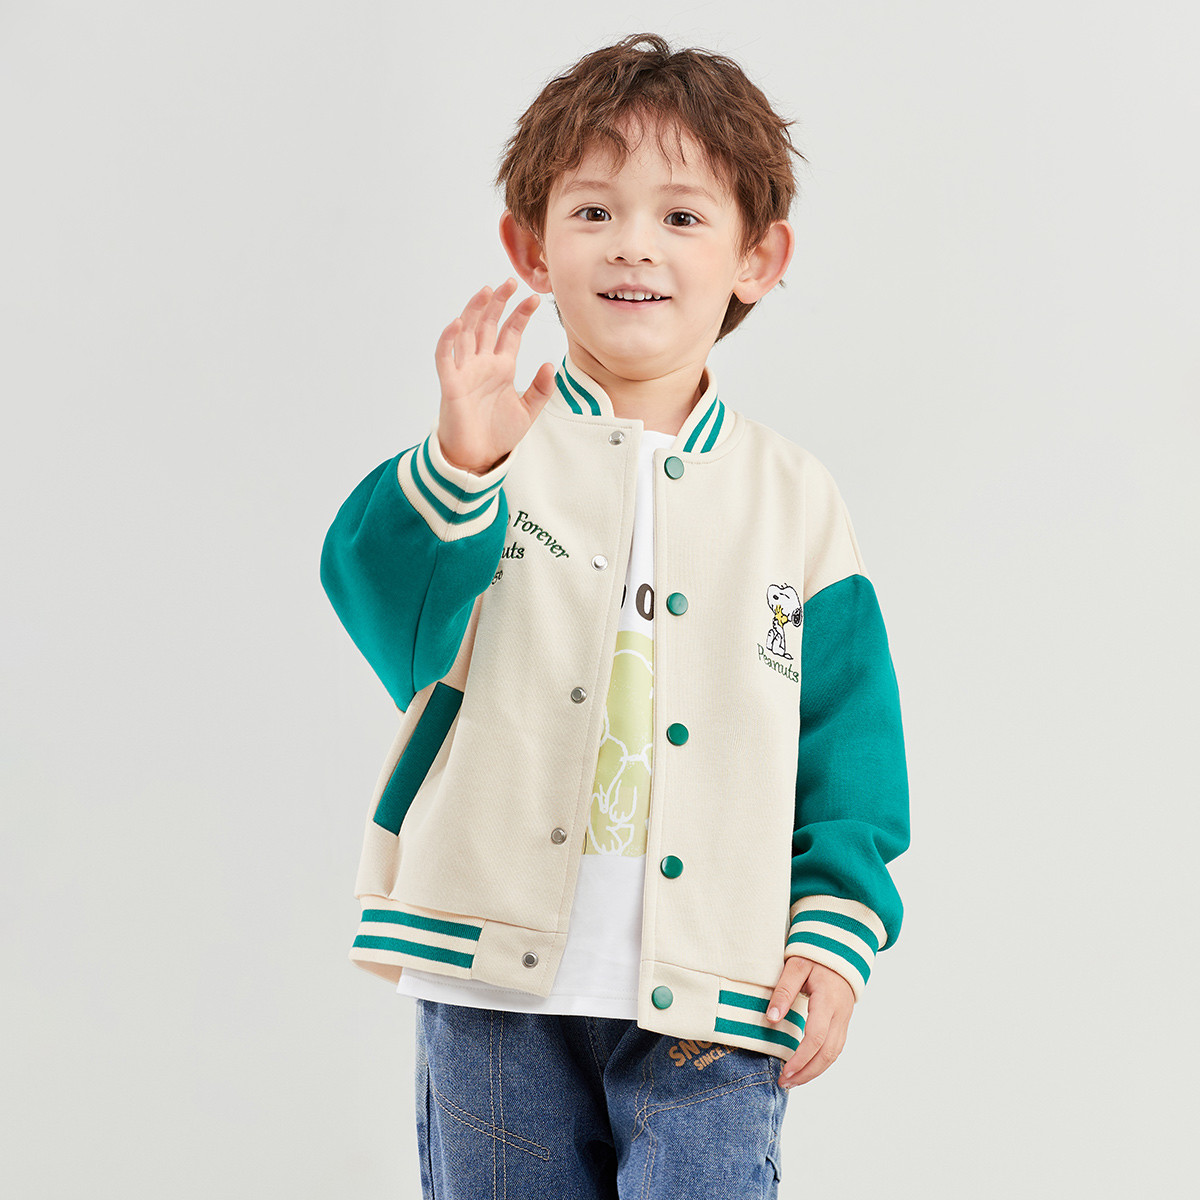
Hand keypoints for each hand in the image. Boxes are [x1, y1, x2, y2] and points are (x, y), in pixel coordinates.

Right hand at [435, 278, 556, 474]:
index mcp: (501, 368)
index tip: (535, 298)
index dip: (520, 314)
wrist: (478, 458)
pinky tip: (458, 323)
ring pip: (466, 333)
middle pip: (488, 325)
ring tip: (485, 292)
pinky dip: (449, 339)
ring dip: (474, 312)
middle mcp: (482, 364)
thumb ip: (540, 389)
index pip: (510, 333)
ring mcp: (465, 371)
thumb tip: (549, 365)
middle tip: (509, 282)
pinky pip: (446, 357)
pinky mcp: (451, 384)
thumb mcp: (528, 411)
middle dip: (498, 303)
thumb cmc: (498, 434)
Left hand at [767, 956, 854, 1087]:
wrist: (841, 950)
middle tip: (785, 1083)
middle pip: (828, 1053)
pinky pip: (834, 1048)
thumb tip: (772, 1018)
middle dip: (807, 1072)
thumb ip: (784, 990)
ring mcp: (844, 1020)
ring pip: (834, 1054)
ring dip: (814, 1071)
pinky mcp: (842, 1022)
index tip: (785, 1071)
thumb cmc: (815, 956)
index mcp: (828, 1000)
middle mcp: (840, 1014)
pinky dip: (821, 1062)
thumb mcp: (796, 966)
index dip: (801, 1058)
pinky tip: (805, 1067)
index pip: (817, 1037)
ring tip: (792, 1080)